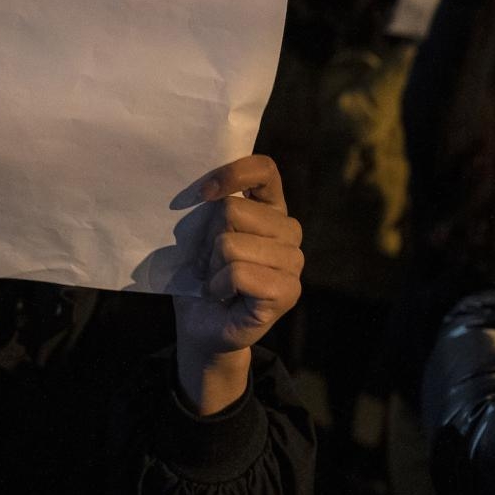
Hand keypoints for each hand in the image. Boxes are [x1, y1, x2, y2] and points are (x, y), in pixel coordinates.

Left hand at [174, 156, 302, 413]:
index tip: (203, 194)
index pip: (265, 169)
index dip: (233, 173)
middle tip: (211, 262)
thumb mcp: (200, 234)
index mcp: (270, 208)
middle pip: (234, 211)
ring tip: (218, 281)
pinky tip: (222, 296)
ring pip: (232, 244)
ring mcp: (293, 262)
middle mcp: (289, 231)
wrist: (200, 325)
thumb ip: (209, 207)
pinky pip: (239, 273)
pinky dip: (219, 285)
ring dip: (213, 267)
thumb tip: (204, 191)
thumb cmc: (201, 274)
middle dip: (209, 240)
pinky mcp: (288, 292)